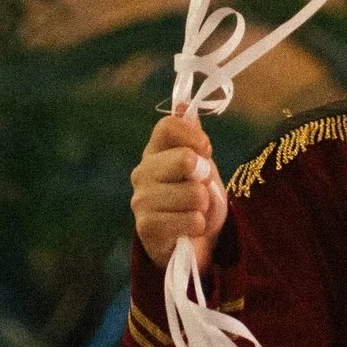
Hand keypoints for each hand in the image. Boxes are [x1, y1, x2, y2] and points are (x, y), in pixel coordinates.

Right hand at [132, 108, 227, 265]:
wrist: (196, 242)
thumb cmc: (199, 199)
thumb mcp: (202, 164)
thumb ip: (192, 136)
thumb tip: (183, 104)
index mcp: (155, 150)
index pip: (169, 126)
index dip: (195, 137)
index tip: (206, 151)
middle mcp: (142, 172)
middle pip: (184, 158)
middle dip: (204, 176)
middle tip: (201, 187)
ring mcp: (141, 200)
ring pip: (193, 193)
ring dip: (204, 205)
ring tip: (195, 210)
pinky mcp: (146, 228)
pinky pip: (190, 220)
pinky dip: (198, 225)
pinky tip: (189, 229)